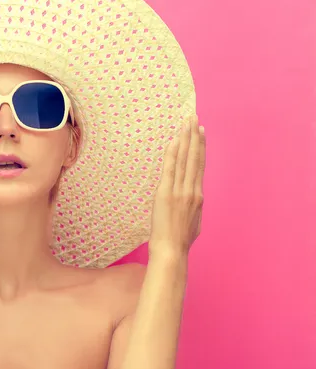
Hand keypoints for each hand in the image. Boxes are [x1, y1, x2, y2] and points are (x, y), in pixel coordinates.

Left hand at [149, 115, 205, 257]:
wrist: (172, 250)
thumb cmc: (180, 241)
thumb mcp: (193, 223)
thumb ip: (193, 208)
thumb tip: (193, 203)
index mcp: (198, 197)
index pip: (199, 166)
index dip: (201, 148)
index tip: (201, 133)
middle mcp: (192, 190)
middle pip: (195, 158)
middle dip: (195, 136)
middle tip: (194, 118)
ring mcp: (180, 191)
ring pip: (185, 159)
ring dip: (186, 139)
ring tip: (187, 122)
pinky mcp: (167, 193)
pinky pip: (171, 168)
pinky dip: (173, 152)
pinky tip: (175, 140)